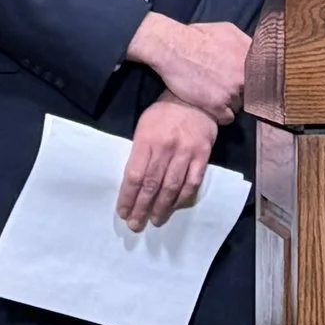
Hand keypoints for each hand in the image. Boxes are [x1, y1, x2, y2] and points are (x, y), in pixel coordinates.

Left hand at [116, 95, 217, 231]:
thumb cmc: (164, 114)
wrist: (196, 100)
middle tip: (135, 225)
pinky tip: (175, 207)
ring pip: (171, 187)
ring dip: (161, 207)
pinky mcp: (202, 156)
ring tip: (154, 220)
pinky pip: (192, 182)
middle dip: (141, 208)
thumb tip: (133, 183)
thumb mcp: (144, 126)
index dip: (128, 197)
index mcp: (146, 140)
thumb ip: (139, 152)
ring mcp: (185, 152)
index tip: (123, 212)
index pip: (134, 176)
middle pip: (151, 185)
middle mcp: (165, 148)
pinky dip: (182, 198)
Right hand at [125, 14, 250, 126]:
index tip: (251, 85)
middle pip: (253, 94)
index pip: (266, 79)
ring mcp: (232, 92)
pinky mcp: (217, 105)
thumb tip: (257, 51)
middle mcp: (245, 76)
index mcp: (252, 58)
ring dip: (230, 103)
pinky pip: (227, 118)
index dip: (257, 83)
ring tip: (216, 95)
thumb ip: (246, 43)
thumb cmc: (196, 36)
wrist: (172, 47)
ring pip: (240, 106)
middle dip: (243, 92)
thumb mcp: (228, 31)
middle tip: (228, 88)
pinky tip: (213, 106)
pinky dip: (221, 115)